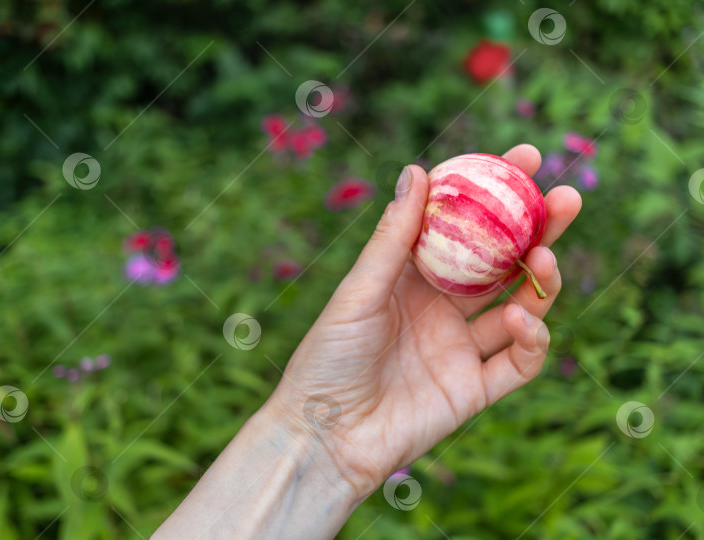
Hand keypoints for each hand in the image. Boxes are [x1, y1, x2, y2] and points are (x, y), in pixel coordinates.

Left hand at [270, 144, 582, 498]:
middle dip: (538, 231)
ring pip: (520, 308)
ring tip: (542, 259)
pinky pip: (518, 362)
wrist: (325, 437)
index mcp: (413, 280)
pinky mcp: (474, 390)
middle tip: (565, 199)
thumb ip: (391, 239)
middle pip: (503, 264)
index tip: (525, 159)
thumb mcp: (358, 292)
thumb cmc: (327, 359)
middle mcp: (442, 310)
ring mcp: (461, 349)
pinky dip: (532, 340)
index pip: (464, 228)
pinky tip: (523, 319)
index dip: (496, 194)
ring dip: (541, 282)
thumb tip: (417, 170)